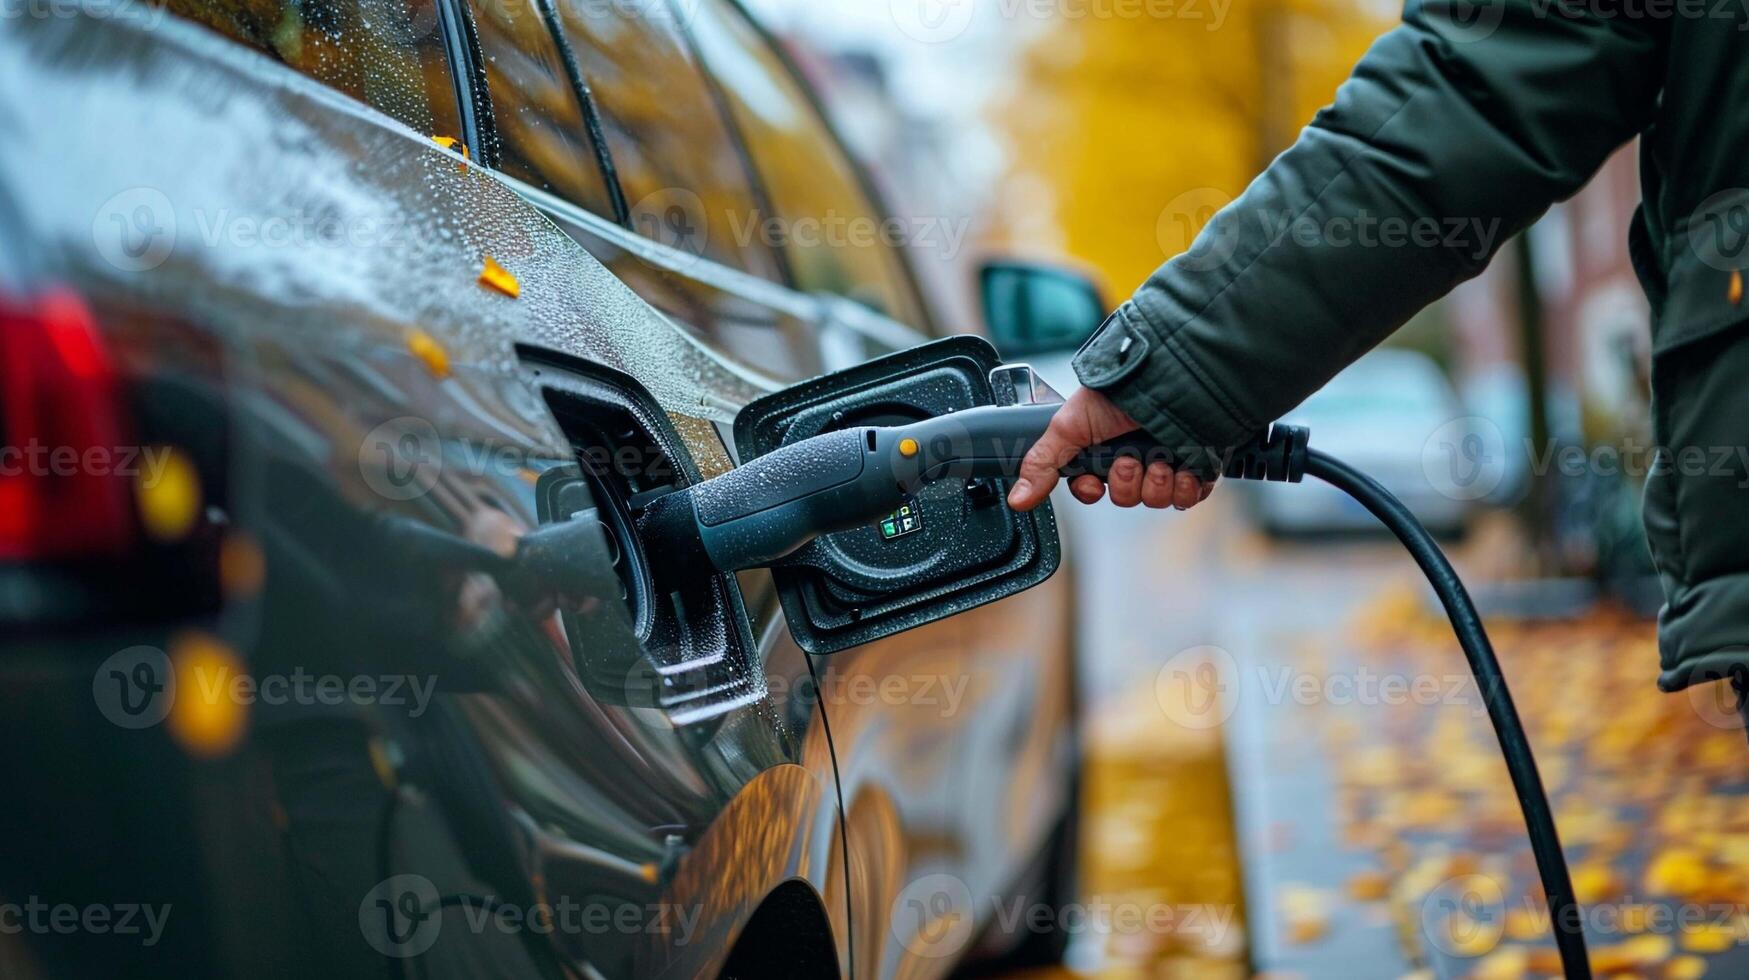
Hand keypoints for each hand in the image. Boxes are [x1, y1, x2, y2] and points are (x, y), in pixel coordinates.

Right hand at [1006, 387, 1211, 511]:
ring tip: (1160, 460)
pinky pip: (1188, 497)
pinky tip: (1182, 467)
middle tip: (1129, 460)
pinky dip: (1184, 486)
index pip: (1093, 488)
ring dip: (1155, 482)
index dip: (1092, 491)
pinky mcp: (1199, 468)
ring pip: (1155, 499)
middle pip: (1125, 496)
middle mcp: (1136, 455)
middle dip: (1126, 482)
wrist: (1168, 379)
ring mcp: (1169, 462)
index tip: (1093, 482)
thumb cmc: (1119, 393)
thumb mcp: (1068, 426)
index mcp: (1105, 447)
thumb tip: (1017, 498)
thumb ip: (1042, 463)